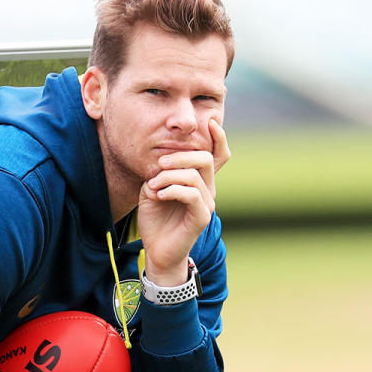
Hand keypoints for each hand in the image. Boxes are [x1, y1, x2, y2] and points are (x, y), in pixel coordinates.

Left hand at [138, 119, 229, 284]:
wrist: (157, 250)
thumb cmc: (156, 219)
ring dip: (168, 176)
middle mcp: (208, 190)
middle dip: (180, 155)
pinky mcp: (201, 217)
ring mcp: (207, 204)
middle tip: (159, 163)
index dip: (219, 137)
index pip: (217, 154)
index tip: (211, 121)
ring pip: (194, 175)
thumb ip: (159, 171)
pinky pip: (191, 194)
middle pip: (204, 158)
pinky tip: (157, 195)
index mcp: (199, 181)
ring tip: (152, 186)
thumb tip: (161, 160)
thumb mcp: (152, 188)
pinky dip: (171, 190)